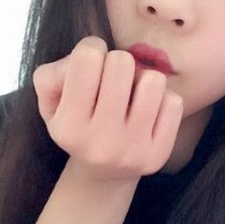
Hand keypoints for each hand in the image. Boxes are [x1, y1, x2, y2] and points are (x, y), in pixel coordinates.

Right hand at [33, 36, 182, 182]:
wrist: (102, 173)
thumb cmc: (76, 125)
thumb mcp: (50, 102)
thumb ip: (51, 75)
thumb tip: (85, 59)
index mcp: (69, 126)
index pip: (88, 57)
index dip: (90, 50)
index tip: (90, 66)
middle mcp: (101, 141)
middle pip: (122, 62)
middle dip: (117, 63)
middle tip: (112, 80)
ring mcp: (133, 149)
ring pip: (153, 80)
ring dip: (141, 79)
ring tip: (131, 94)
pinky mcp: (160, 153)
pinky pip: (174, 102)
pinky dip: (161, 99)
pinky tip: (147, 111)